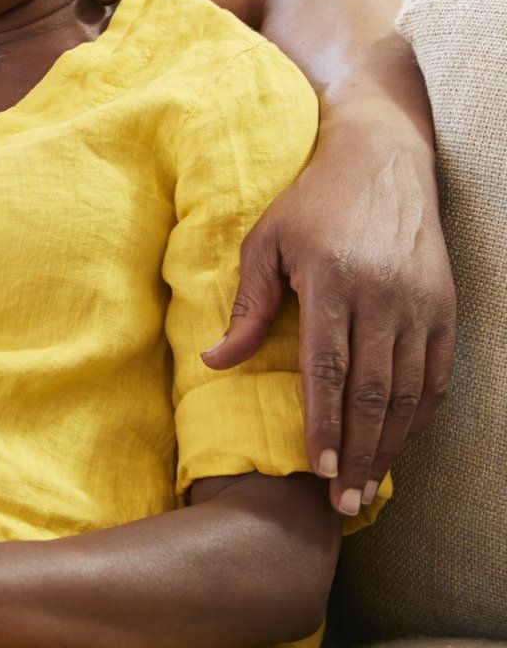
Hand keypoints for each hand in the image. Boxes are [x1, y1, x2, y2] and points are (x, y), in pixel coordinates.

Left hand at [200, 105, 454, 514]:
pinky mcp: (444, 307)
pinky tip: (398, 442)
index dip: (324, 422)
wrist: (381, 161)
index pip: (328, 368)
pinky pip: (436, 374)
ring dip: (389, 444)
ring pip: (408, 390)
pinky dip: (419, 414)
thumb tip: (216, 362)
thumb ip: (246, 306)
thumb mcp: (264, 242)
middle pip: (372, 391)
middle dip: (358, 451)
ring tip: (366, 485)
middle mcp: (384, 297)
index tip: (317, 466)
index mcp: (333, 281)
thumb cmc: (309, 202)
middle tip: (342, 500)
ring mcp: (421, 304)